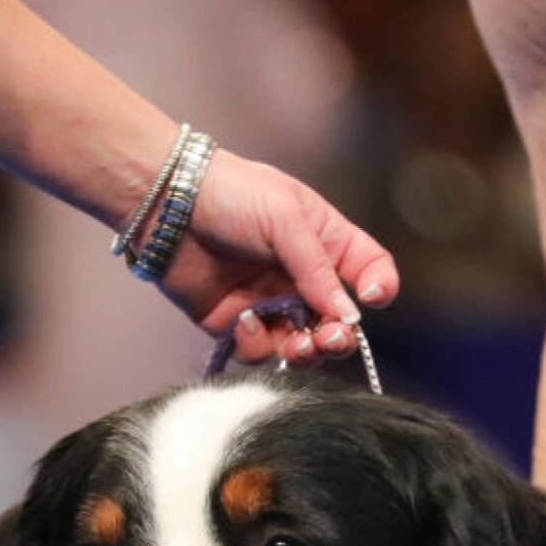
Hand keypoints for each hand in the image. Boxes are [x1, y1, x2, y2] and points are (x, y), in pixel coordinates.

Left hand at [159, 151, 399, 364]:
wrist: (167, 203)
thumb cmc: (232, 193)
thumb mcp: (286, 219)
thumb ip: (318, 269)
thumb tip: (347, 315)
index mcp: (326, 242)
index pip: (369, 271)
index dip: (378, 289)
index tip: (368, 300)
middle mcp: (303, 277)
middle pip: (339, 322)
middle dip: (340, 337)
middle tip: (329, 338)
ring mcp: (271, 303)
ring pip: (303, 345)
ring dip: (305, 352)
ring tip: (296, 344)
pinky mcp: (236, 324)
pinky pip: (260, 350)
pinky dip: (257, 345)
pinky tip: (242, 322)